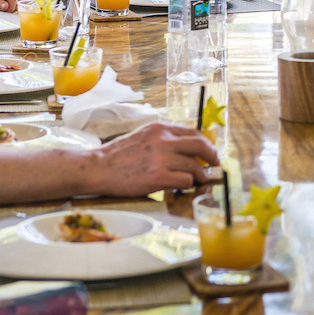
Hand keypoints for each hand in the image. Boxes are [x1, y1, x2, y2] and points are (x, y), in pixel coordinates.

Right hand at [88, 123, 218, 194]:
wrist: (98, 168)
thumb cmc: (118, 154)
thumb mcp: (143, 136)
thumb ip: (163, 138)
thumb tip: (185, 146)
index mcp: (160, 128)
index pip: (193, 131)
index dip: (205, 142)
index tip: (209, 150)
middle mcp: (163, 141)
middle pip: (200, 145)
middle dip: (212, 155)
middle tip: (215, 163)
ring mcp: (161, 159)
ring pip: (194, 166)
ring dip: (199, 174)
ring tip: (198, 179)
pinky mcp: (158, 178)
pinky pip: (185, 180)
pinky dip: (187, 184)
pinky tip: (181, 186)